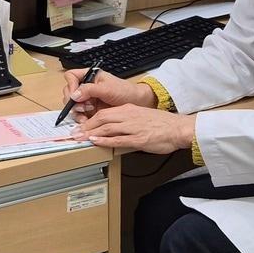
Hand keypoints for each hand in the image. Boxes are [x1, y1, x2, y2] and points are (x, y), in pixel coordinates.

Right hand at [62, 68, 156, 121]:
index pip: (71, 77)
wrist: (136, 103)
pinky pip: (79, 115)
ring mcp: (87, 99)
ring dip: (76, 112)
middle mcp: (86, 87)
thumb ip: (90, 90)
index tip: (75, 94)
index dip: (71, 85)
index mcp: (89, 76)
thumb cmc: (125, 91)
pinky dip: (81, 119)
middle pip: (69, 92)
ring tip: (85, 116)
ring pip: (72, 105)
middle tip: (82, 107)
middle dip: (73, 101)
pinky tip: (87, 121)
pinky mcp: (90, 111)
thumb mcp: (107, 88)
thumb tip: (74, 94)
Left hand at [74, 104, 196, 154]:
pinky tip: (96, 142)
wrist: (178, 128)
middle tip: (74, 134)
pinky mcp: (138, 138)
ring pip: (107, 128)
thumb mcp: (141, 116)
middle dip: (86, 126)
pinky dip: (104, 140)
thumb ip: (127, 120)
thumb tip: (113, 128)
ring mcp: (133, 127)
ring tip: (80, 139)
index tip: (80, 126)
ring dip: (91, 133)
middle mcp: (128, 116)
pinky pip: (118, 139)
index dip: (89, 120)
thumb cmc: (162, 124)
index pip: (103, 113)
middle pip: (101, 119)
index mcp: (128, 109)